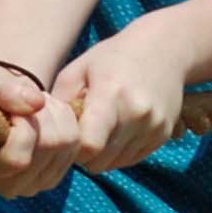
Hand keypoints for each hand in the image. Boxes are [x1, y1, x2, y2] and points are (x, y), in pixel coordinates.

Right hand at [0, 59, 84, 199]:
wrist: (0, 112)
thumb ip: (3, 93)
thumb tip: (38, 102)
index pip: (17, 158)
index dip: (23, 125)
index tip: (13, 110)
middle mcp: (10, 187)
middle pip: (48, 146)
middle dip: (41, 113)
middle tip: (26, 101)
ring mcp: (36, 185)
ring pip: (66, 141)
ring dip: (55, 113)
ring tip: (35, 106)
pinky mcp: (56, 176)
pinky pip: (76, 142)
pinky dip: (66, 120)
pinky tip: (48, 116)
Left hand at [54, 27, 192, 171]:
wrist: (164, 49)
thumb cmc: (113, 57)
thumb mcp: (79, 69)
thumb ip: (60, 102)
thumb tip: (47, 134)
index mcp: (111, 94)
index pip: (89, 146)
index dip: (73, 147)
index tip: (70, 134)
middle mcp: (137, 114)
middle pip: (100, 160)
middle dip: (85, 153)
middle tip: (82, 131)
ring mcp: (154, 126)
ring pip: (115, 164)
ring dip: (102, 154)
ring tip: (101, 127)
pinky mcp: (163, 135)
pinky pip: (131, 159)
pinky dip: (120, 151)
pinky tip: (118, 128)